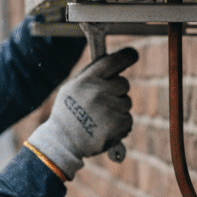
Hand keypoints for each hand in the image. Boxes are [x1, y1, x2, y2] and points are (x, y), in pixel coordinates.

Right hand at [27, 46, 137, 178]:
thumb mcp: (71, 88)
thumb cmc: (67, 113)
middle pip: (123, 84)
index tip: (132, 54)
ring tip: (99, 118)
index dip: (126, 56)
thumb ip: (91, 75)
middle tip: (102, 102)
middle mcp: (99, 92)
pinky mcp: (118, 125)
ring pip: (126, 103)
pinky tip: (104, 128)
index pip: (112, 62)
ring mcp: (110, 108)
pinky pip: (128, 119)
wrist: (63, 142)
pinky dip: (120, 124)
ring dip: (118, 109)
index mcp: (87, 80)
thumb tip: (113, 63)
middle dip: (117, 91)